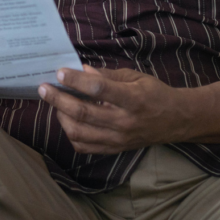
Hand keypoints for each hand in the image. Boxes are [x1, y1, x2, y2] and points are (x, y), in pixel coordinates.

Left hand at [38, 65, 189, 153]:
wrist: (176, 120)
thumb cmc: (154, 94)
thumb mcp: (135, 77)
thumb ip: (106, 75)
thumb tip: (80, 70)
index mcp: (133, 100)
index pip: (99, 90)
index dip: (76, 80)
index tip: (59, 72)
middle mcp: (124, 122)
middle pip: (82, 113)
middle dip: (58, 99)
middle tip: (43, 88)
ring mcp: (118, 140)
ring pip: (78, 132)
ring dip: (61, 116)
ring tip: (55, 102)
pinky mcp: (114, 150)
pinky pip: (83, 146)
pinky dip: (70, 133)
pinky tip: (67, 119)